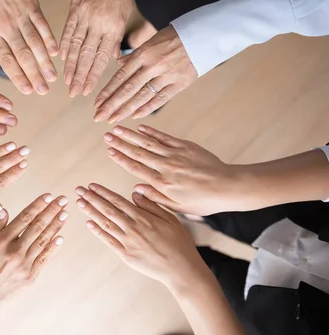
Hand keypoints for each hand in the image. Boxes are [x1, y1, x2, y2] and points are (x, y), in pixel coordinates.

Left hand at [0, 0, 57, 94]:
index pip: (7, 61)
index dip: (18, 77)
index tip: (27, 90)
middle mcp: (6, 28)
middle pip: (23, 55)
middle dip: (34, 75)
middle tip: (43, 90)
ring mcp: (20, 16)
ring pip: (34, 43)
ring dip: (44, 62)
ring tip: (52, 77)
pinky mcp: (31, 5)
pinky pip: (42, 24)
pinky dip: (49, 38)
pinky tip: (55, 52)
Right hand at [0, 193, 68, 317]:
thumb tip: (4, 210)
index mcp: (1, 242)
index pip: (23, 219)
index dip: (37, 206)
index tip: (48, 195)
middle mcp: (14, 252)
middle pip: (37, 227)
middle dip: (51, 211)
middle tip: (63, 199)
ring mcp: (24, 265)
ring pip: (43, 241)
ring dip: (55, 226)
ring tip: (64, 213)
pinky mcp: (30, 277)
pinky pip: (44, 259)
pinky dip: (53, 247)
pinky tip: (61, 237)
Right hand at [60, 0, 134, 96]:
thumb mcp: (125, 18)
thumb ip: (117, 40)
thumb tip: (113, 59)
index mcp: (113, 29)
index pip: (101, 58)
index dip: (93, 76)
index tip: (87, 90)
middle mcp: (98, 24)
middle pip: (86, 56)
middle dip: (79, 76)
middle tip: (73, 92)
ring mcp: (85, 17)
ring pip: (75, 46)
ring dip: (70, 65)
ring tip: (66, 81)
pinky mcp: (75, 8)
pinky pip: (67, 30)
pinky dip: (63, 45)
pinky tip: (61, 58)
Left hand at [75, 183, 207, 290]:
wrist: (181, 269)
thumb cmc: (179, 243)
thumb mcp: (170, 218)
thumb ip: (151, 205)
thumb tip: (135, 193)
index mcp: (143, 217)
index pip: (118, 201)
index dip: (103, 192)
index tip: (92, 185)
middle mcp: (133, 228)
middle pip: (107, 209)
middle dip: (91, 198)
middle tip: (78, 190)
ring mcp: (128, 242)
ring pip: (105, 223)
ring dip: (91, 212)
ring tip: (80, 202)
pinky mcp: (126, 255)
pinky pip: (108, 240)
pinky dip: (98, 231)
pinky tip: (89, 223)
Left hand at [94, 26, 197, 121]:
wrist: (203, 35)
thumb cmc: (173, 37)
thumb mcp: (150, 40)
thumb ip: (134, 55)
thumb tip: (119, 64)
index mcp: (142, 54)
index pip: (120, 76)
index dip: (107, 92)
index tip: (97, 104)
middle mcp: (152, 65)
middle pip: (128, 89)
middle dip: (111, 105)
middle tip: (99, 117)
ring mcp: (167, 75)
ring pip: (142, 96)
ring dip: (126, 110)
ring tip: (113, 120)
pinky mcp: (180, 82)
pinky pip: (161, 98)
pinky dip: (147, 108)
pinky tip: (135, 116)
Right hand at [103, 125, 246, 214]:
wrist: (228, 187)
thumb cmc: (203, 201)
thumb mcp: (177, 206)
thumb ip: (155, 196)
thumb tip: (136, 188)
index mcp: (162, 183)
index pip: (136, 168)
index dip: (121, 158)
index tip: (109, 151)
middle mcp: (166, 167)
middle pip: (138, 153)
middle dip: (120, 144)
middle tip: (106, 136)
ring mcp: (176, 155)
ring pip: (148, 143)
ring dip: (131, 135)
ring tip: (117, 128)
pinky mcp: (186, 147)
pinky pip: (165, 138)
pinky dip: (152, 132)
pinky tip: (141, 127)